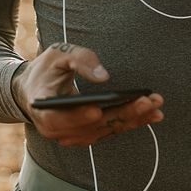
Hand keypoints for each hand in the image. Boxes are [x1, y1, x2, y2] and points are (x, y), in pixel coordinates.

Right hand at [11, 41, 164, 146]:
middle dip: (122, 114)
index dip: (77, 117)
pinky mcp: (86, 136)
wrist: (35, 90)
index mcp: (42, 107)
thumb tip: (104, 77)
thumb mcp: (58, 54)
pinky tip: (151, 114)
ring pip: (105, 131)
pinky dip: (131, 123)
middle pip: (91, 126)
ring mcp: (72, 136)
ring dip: (132, 119)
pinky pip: (110, 131)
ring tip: (155, 106)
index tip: (97, 110)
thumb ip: (79, 59)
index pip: (58, 118)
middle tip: (146, 101)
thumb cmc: (46, 70)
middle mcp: (56, 129)